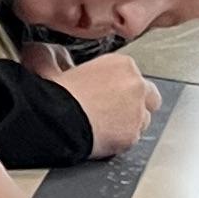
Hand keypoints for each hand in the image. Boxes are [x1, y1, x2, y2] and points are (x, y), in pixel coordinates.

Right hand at [45, 50, 160, 156]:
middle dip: (137, 104)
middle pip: (150, 97)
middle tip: (115, 112)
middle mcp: (136, 85)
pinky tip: (102, 139)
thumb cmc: (53, 94)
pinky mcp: (132, 135)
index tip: (107, 94)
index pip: (133, 76)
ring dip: (129, 124)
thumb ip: (60, 59)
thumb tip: (48, 56)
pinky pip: (132, 140)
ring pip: (143, 121)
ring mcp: (137, 112)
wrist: (53, 120)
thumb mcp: (54, 65)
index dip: (120, 88)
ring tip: (105, 127)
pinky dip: (120, 141)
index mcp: (122, 64)